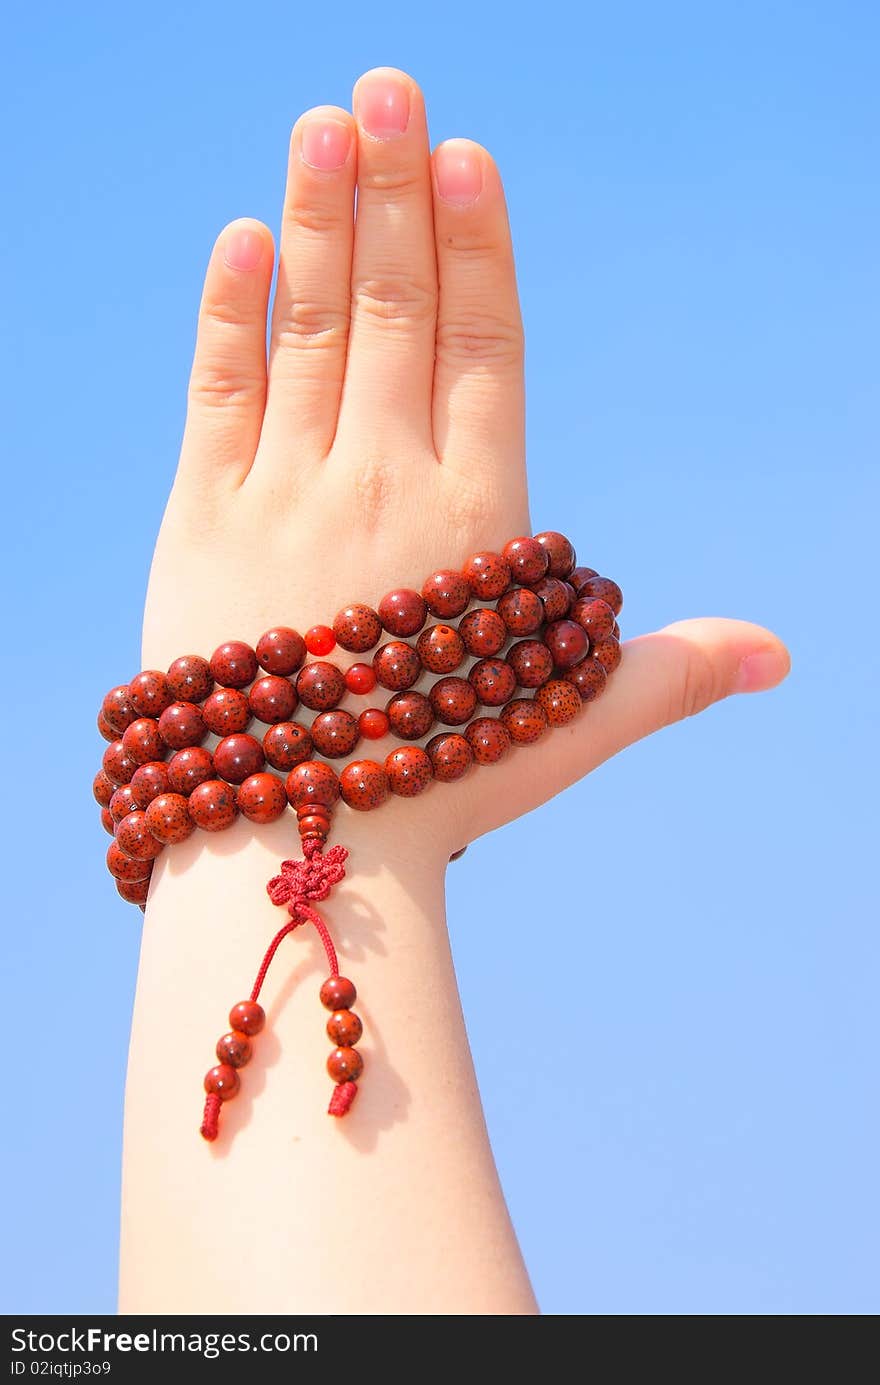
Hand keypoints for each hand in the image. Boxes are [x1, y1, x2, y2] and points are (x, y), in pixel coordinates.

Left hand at [142, 65, 788, 863]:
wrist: (294, 844)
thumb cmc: (445, 788)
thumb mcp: (574, 725)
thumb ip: (672, 673)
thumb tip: (784, 656)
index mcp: (476, 517)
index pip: (484, 350)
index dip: (475, 247)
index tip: (465, 157)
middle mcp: (385, 485)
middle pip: (396, 311)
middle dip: (393, 189)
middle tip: (388, 83)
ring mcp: (288, 496)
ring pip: (310, 331)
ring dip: (317, 217)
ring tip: (324, 120)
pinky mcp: (202, 523)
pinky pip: (217, 397)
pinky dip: (227, 317)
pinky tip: (239, 237)